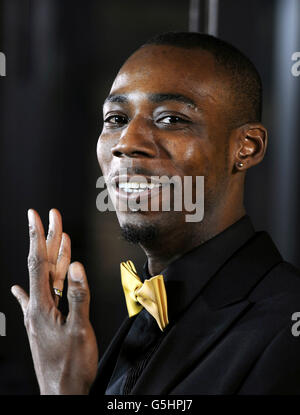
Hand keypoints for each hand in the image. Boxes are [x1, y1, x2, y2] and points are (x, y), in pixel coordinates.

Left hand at [11, 209, 98, 394]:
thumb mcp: (79, 329)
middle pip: (42, 265)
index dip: (38, 236)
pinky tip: (17, 288)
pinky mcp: (42, 325)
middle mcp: (36, 308)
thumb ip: (77, 296)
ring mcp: (38, 316)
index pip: (38, 262)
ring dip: (53, 257)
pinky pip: (38, 298)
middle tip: (53, 217)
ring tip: (59, 237)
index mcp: (42, 306)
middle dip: (48, 239)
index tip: (36, 216)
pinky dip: (32, 288)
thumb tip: (75, 266)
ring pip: (45, 279)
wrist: (61, 393)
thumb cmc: (72, 366)